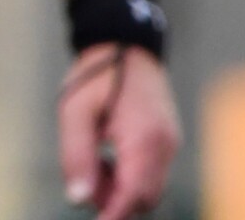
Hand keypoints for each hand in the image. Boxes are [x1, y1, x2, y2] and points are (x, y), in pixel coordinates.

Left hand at [58, 45, 180, 219]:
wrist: (124, 42)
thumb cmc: (97, 74)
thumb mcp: (75, 112)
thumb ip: (77, 156)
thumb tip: (78, 199)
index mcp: (144, 139)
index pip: (134, 195)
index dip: (114, 214)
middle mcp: (164, 145)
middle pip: (145, 197)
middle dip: (116, 201)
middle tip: (86, 184)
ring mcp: (170, 142)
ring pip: (150, 187)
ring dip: (123, 189)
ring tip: (95, 163)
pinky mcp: (168, 139)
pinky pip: (153, 171)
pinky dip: (131, 176)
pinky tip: (108, 157)